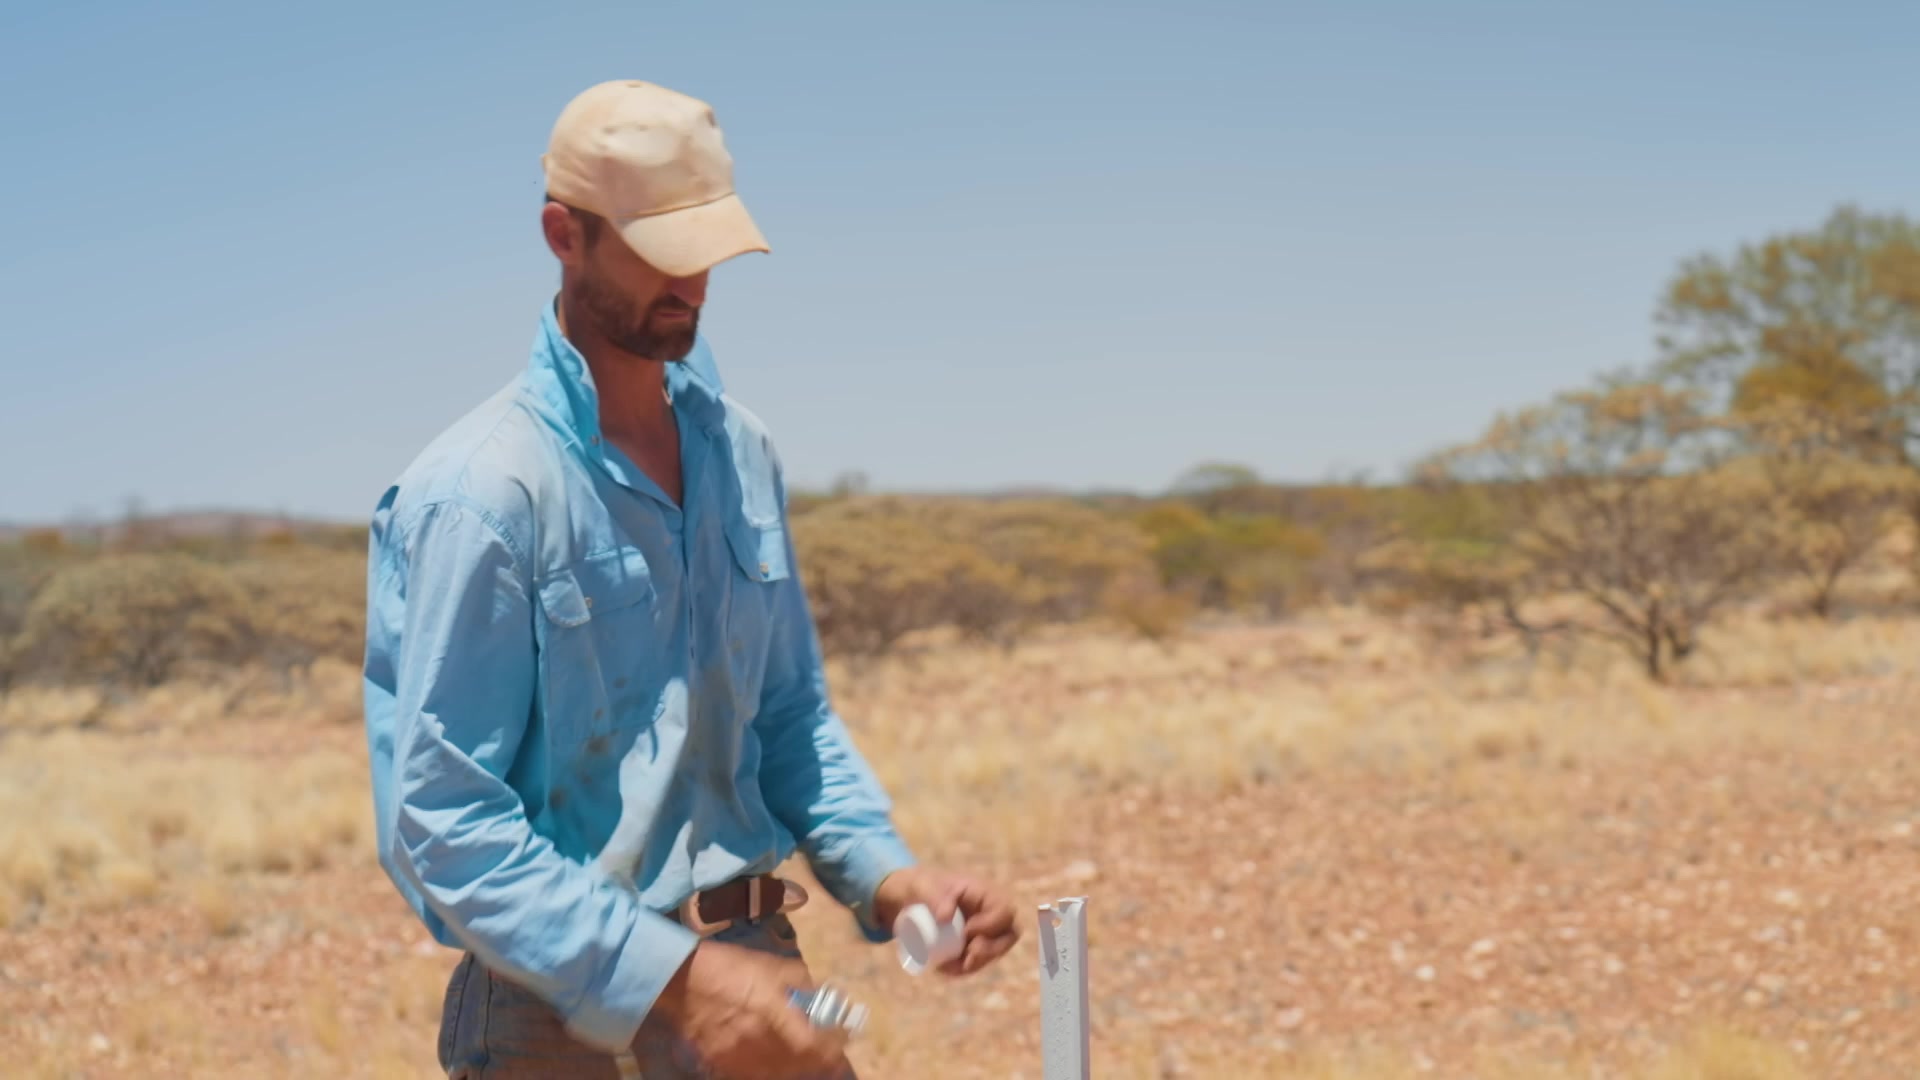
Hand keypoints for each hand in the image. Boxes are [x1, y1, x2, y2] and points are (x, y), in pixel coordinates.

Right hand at [651, 938, 848, 1078]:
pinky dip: (768, 1072)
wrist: (683, 980)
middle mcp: (759, 1042)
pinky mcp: (721, 1064)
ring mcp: (738, 1057)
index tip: (842, 1040)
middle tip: (828, 1053)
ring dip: (795, 1069)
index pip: (814, 1045)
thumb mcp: (773, 964)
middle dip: (819, 1061)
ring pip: (777, 1076)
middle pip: (799, 1067)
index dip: (834, 1047)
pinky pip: (751, 1076)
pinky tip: (773, 1064)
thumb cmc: (731, 967)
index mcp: (775, 1014)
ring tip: (803, 1060)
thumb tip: (820, 993)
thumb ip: (801, 981)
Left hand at [872, 866, 1020, 975]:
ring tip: (947, 965)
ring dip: (974, 964)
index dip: (991, 925)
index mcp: (984, 894)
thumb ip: (934, 895)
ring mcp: (981, 933)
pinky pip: (975, 964)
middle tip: (967, 957)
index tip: (967, 931)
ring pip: (994, 954)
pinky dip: (961, 970)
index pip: (1005, 911)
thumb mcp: (922, 886)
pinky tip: (943, 969)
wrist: (905, 900)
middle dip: (991, 951)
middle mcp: (989, 914)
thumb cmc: (919, 887)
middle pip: (1009, 936)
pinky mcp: (969, 947)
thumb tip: (946, 918)